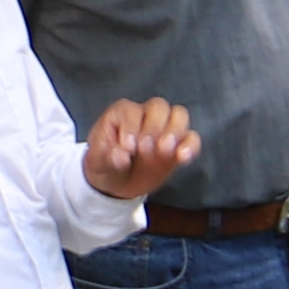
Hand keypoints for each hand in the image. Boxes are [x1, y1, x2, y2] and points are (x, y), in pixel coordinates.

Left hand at [84, 95, 202, 202]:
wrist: (118, 183)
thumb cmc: (105, 164)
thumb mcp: (97, 163)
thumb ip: (107, 159)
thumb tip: (121, 156)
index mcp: (122, 113)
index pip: (132, 111)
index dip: (131, 127)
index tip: (127, 147)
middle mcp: (145, 115)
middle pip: (159, 106)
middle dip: (153, 127)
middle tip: (144, 149)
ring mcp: (164, 128)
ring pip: (178, 115)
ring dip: (174, 132)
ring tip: (164, 151)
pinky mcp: (178, 145)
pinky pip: (191, 138)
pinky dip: (190, 146)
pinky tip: (182, 159)